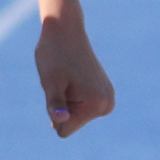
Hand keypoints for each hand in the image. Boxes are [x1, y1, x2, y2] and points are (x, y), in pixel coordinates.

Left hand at [33, 14, 114, 137]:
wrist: (65, 29)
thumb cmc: (54, 55)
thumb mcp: (51, 83)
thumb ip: (55, 105)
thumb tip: (60, 122)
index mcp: (97, 105)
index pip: (65, 129)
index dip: (54, 111)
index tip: (59, 88)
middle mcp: (108, 105)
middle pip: (71, 123)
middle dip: (61, 105)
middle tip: (62, 81)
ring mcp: (108, 98)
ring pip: (74, 115)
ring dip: (66, 99)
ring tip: (67, 78)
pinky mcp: (103, 93)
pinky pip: (79, 107)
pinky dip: (71, 94)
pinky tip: (73, 76)